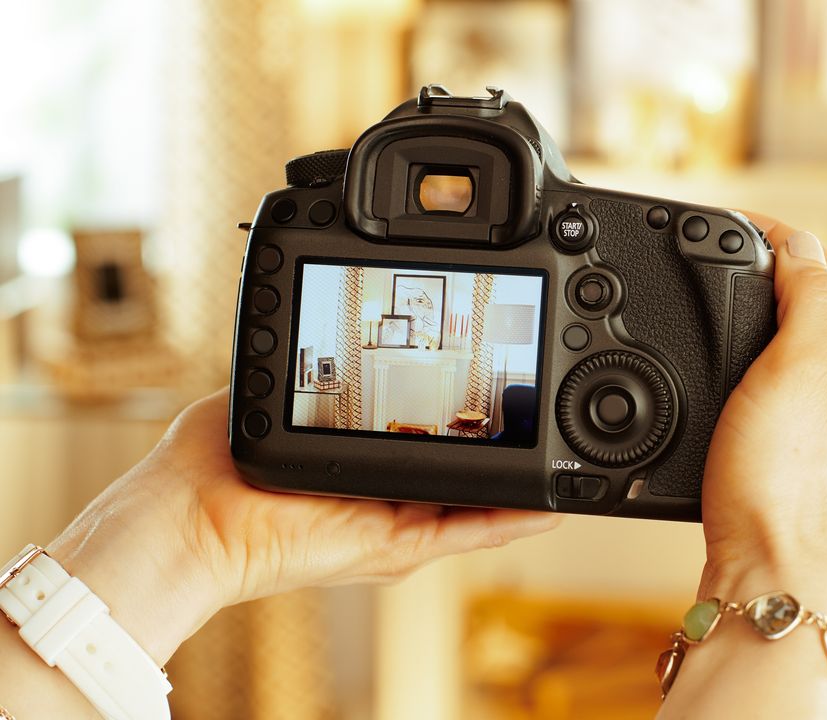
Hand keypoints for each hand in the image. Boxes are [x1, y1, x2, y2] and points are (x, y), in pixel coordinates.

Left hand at [45, 389, 560, 664]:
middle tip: (546, 423)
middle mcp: (382, 494)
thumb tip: (326, 332)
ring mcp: (391, 522)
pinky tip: (547, 506)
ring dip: (521, 489)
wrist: (192, 519)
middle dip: (506, 451)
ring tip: (563, 463)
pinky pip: (464, 532)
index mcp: (360, 461)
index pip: (426, 441)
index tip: (499, 396)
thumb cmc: (215, 464)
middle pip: (460, 473)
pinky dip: (510, 520)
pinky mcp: (393, 546)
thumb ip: (313, 372)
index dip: (465, 423)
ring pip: (475, 505)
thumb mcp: (278, 399)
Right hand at [699, 214, 826, 617]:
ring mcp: (814, 420)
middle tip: (708, 244)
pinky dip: (739, 355)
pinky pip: (764, 381)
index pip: (819, 263)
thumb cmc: (787, 483)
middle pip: (808, 297)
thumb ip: (811, 296)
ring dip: (752, 305)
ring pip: (786, 339)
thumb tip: (799, 243)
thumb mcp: (804, 366)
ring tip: (710, 287)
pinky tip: (716, 368)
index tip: (718, 217)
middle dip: (764, 261)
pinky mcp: (781, 452)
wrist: (773, 575)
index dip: (771, 231)